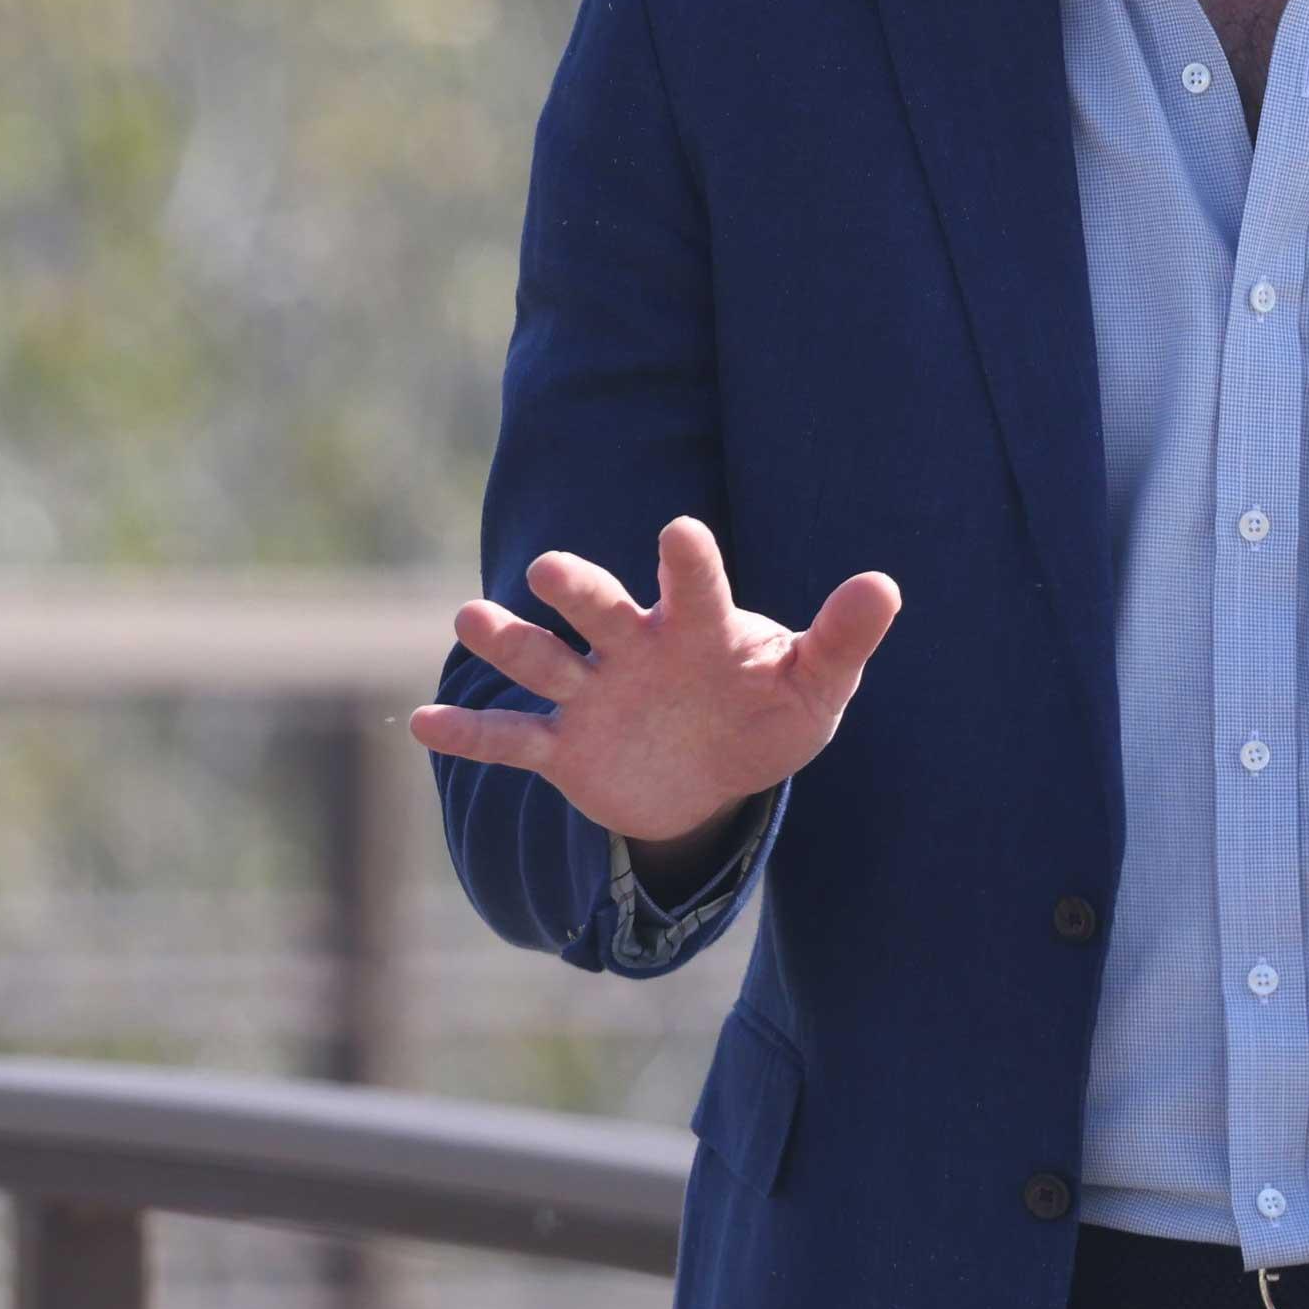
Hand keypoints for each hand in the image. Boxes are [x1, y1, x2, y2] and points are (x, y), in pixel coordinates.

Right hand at [406, 516, 901, 852]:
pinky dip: (471, 736)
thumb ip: (841, 640)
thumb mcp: (813, 689)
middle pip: (600, 613)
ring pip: (544, 665)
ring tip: (472, 617)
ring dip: (509, 643)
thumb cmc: (766, 716)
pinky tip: (422, 724)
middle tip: (549, 573)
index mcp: (697, 630)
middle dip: (578, 592)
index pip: (695, 591)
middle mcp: (634, 651)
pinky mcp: (566, 749)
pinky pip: (514, 741)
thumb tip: (886, 585)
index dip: (690, 565)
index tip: (680, 530)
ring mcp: (593, 696)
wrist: (711, 778)